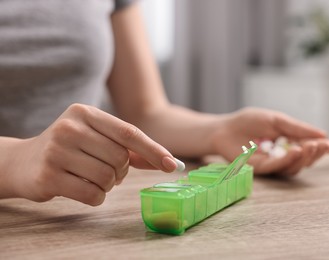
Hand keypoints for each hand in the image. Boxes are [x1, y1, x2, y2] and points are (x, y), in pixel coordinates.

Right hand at [1, 104, 177, 204]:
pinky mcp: (49, 176)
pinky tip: (83, 188)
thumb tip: (168, 161)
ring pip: (108, 178)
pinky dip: (96, 197)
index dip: (153, 150)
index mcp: (85, 113)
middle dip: (121, 171)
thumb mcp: (97, 138)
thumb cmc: (70, 149)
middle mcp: (70, 127)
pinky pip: (93, 195)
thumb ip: (130, 149)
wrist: (23, 162)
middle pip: (120, 158)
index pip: (128, 133)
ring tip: (92, 178)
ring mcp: (57, 151)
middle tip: (107, 170)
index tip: (172, 165)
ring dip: (108, 185)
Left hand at [211, 108, 328, 176]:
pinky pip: (277, 167)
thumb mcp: (276, 120)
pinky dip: (287, 160)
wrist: (225, 128)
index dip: (324, 148)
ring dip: (304, 158)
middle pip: (304, 160)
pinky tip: (295, 151)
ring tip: (309, 146)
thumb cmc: (248, 122)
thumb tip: (322, 134)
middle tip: (321, 144)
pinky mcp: (260, 169)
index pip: (309, 147)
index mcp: (288, 142)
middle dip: (315, 153)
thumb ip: (297, 128)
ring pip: (294, 167)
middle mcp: (282, 156)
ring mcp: (272, 164)